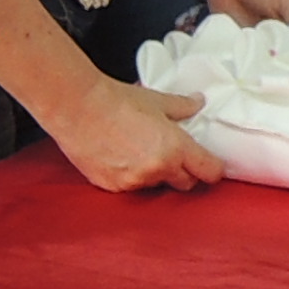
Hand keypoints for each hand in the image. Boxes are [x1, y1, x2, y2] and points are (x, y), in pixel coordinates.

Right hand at [47, 75, 223, 193]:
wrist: (77, 107)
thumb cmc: (115, 100)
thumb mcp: (156, 100)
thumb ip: (182, 106)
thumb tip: (198, 103)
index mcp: (176, 148)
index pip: (209, 172)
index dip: (212, 168)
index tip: (209, 164)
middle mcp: (158, 170)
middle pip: (186, 184)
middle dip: (184, 172)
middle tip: (173, 155)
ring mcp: (135, 181)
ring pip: (156, 186)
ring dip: (155, 174)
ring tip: (140, 152)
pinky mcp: (113, 187)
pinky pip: (131, 187)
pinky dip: (130, 176)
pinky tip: (120, 157)